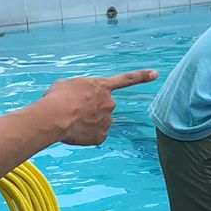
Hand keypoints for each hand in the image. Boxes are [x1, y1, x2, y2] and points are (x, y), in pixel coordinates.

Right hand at [41, 69, 155, 146]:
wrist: (55, 116)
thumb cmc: (57, 97)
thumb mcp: (68, 85)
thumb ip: (80, 90)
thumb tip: (79, 100)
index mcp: (102, 86)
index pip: (126, 79)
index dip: (142, 76)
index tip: (156, 73)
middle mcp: (110, 103)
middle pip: (104, 107)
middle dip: (91, 110)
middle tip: (74, 111)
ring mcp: (107, 121)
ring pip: (99, 122)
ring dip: (87, 122)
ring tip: (71, 121)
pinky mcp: (101, 136)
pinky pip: (95, 136)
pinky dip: (86, 136)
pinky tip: (75, 132)